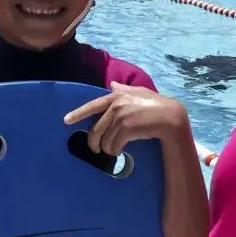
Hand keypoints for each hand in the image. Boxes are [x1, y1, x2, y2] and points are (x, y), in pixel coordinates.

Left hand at [64, 83, 189, 154]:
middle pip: (95, 129)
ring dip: (108, 149)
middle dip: (93, 142)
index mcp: (116, 96)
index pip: (92, 106)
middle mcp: (116, 105)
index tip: (66, 121)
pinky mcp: (127, 128)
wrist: (170, 117)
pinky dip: (115, 151)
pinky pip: (114, 145)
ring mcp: (121, 117)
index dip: (78, 114)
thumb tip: (112, 84)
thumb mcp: (139, 92)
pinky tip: (120, 152)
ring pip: (105, 140)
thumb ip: (123, 89)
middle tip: (95, 149)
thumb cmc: (156, 104)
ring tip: (113, 150)